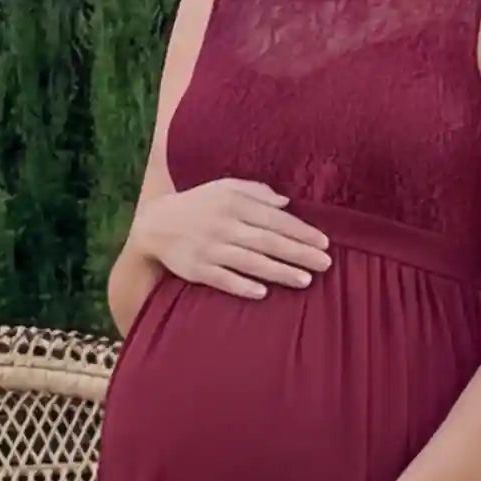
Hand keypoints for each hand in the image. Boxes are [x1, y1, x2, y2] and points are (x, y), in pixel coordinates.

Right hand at [135, 179, 331, 300]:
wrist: (155, 224)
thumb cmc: (198, 204)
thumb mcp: (224, 187)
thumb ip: (255, 192)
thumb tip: (286, 202)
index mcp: (233, 203)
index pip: (275, 218)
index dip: (301, 231)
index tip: (324, 243)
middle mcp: (223, 225)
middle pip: (268, 241)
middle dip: (299, 253)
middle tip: (326, 264)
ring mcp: (209, 249)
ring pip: (250, 262)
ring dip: (279, 272)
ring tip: (306, 280)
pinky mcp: (196, 270)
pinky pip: (223, 279)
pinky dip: (242, 285)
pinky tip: (263, 293)